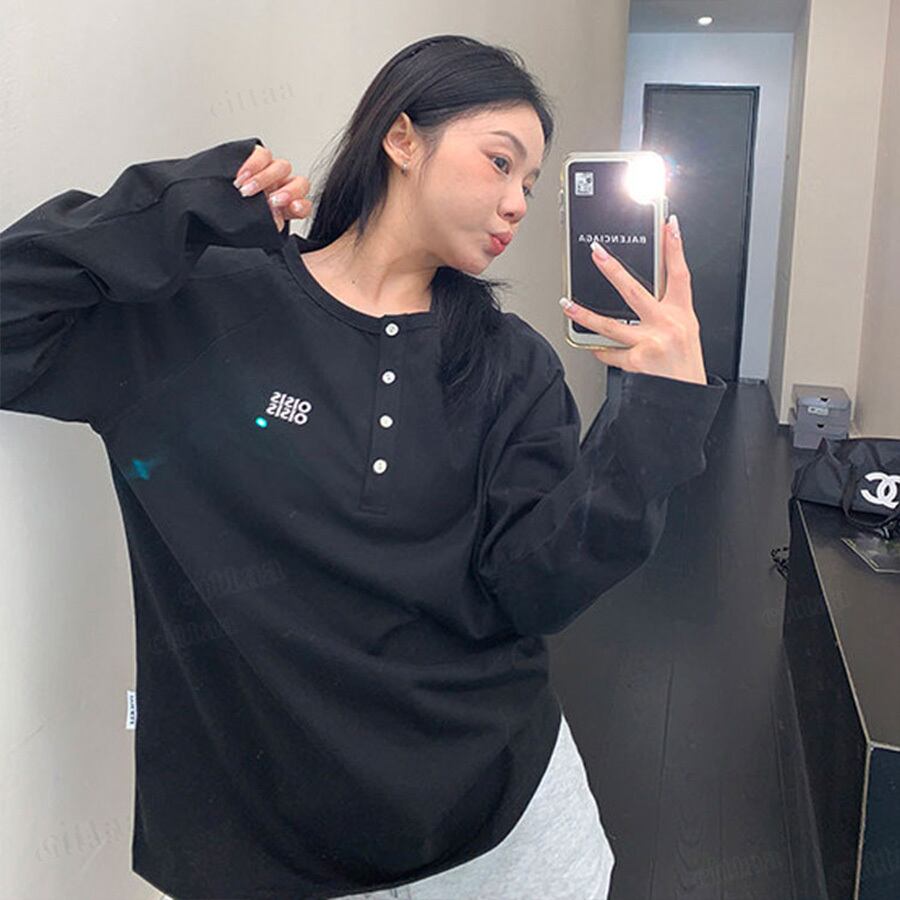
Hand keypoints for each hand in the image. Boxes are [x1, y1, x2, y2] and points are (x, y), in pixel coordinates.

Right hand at [232, 143, 311, 232]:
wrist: (206, 204)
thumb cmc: (231, 217)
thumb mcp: (250, 226)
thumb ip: (266, 225)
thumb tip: (276, 222)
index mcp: (286, 207)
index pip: (303, 206)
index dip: (302, 206)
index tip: (293, 208)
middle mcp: (281, 187)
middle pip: (299, 183)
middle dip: (287, 192)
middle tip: (271, 201)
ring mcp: (270, 171)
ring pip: (282, 167)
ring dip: (265, 179)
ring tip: (246, 191)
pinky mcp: (256, 157)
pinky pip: (262, 155)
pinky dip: (252, 165)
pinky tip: (240, 177)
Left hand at [560, 215, 707, 384]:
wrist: (684, 400)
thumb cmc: (684, 367)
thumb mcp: (687, 332)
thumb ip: (667, 311)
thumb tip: (646, 294)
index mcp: (682, 314)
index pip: (680, 274)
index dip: (676, 248)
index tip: (670, 225)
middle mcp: (666, 325)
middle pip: (635, 291)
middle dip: (613, 270)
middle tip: (597, 253)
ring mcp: (650, 343)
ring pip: (610, 324)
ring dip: (584, 314)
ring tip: (567, 304)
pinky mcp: (636, 361)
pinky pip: (610, 353)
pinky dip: (601, 351)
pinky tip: (595, 348)